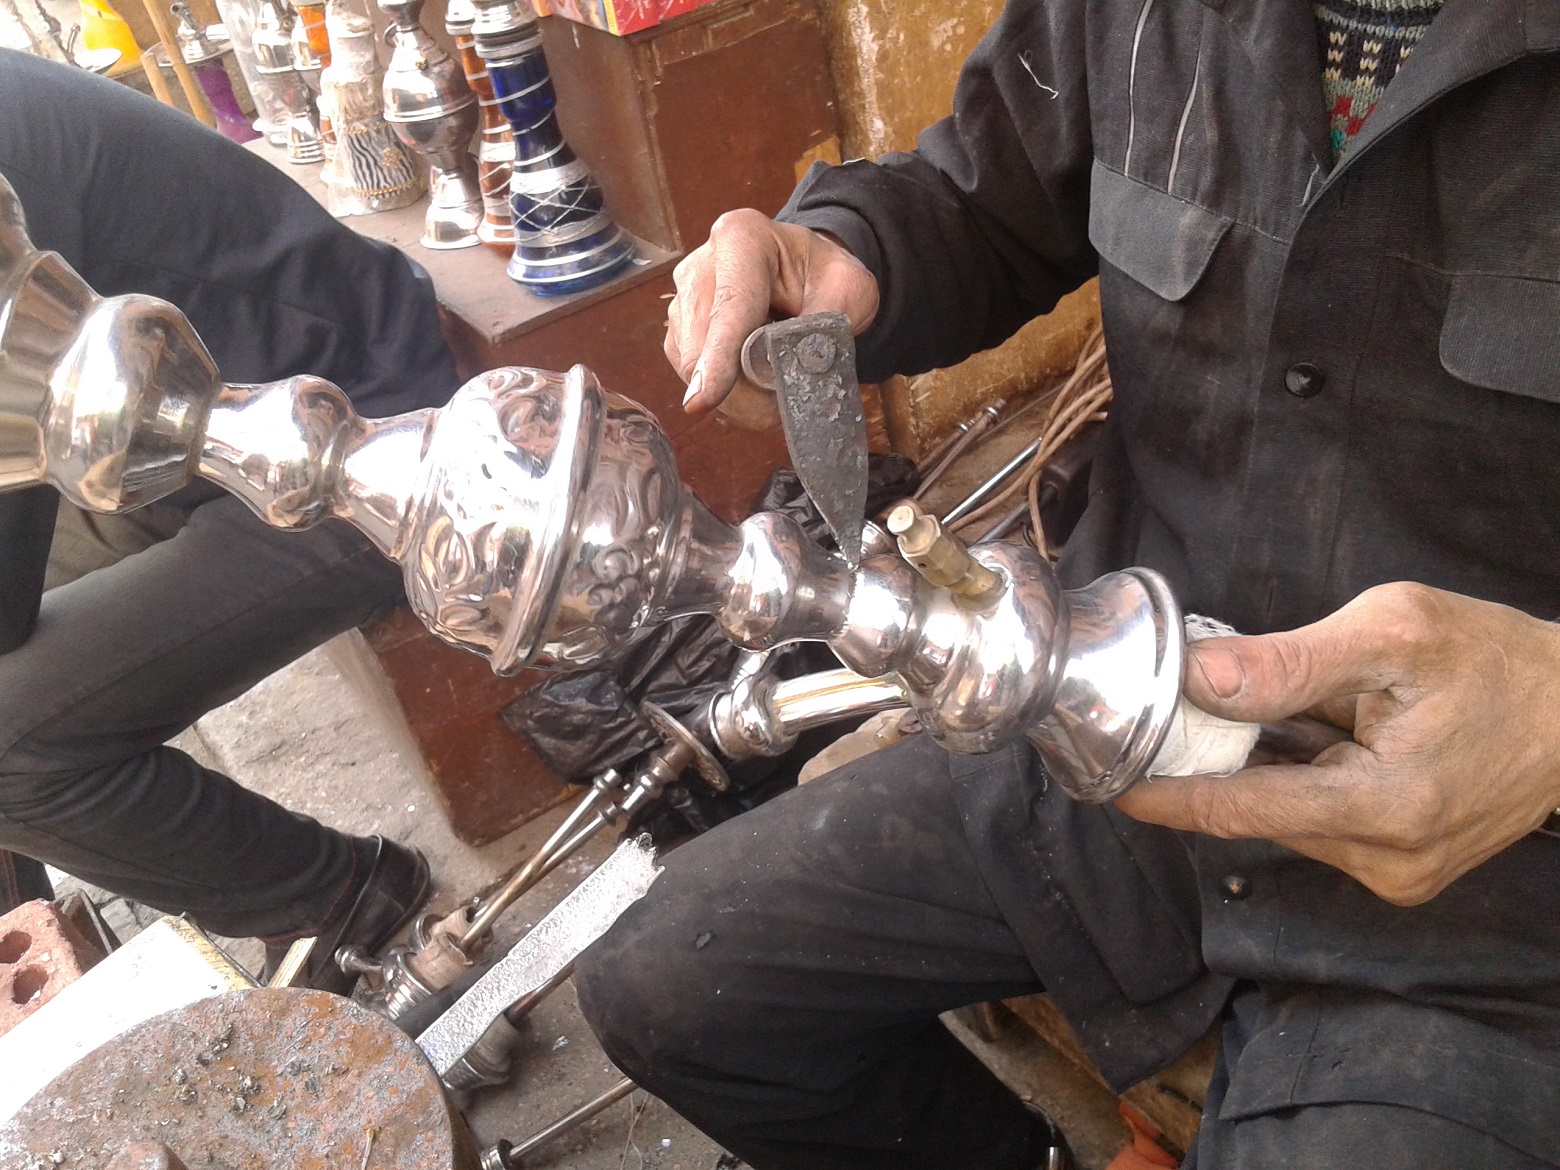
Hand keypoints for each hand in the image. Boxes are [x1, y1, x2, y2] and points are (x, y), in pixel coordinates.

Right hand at [665, 209, 878, 414]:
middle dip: (739, 391)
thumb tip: (801, 363)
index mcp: (742, 239)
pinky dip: (727, 394)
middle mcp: (701, 266)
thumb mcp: (848, 287)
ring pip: (693, 369)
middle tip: (783, 403)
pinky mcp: (678, 331)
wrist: (804, 272)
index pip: (729, 308)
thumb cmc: (824, 276)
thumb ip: (828, 321)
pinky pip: (693, 377)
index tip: (702, 402)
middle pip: (701, 348)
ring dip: (736, 395)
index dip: (717, 359)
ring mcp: (683, 299)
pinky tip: (754, 381)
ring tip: (774, 381)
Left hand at [1115, 582, 1559, 904]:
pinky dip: (1301, 779)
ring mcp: (1399, 873)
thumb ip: (1289, 662)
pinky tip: (1319, 735)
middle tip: (1186, 707)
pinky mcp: (1404, 868)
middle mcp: (1388, 860)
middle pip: (1259, 812)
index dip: (1166, 794)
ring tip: (1291, 708)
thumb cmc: (1496, 662)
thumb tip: (1199, 679)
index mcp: (1384, 808)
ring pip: (1287, 818)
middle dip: (1217, 763)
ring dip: (1265, 768)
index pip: (1240, 809)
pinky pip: (1321, 821)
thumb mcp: (1393, 633)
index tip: (1106, 779)